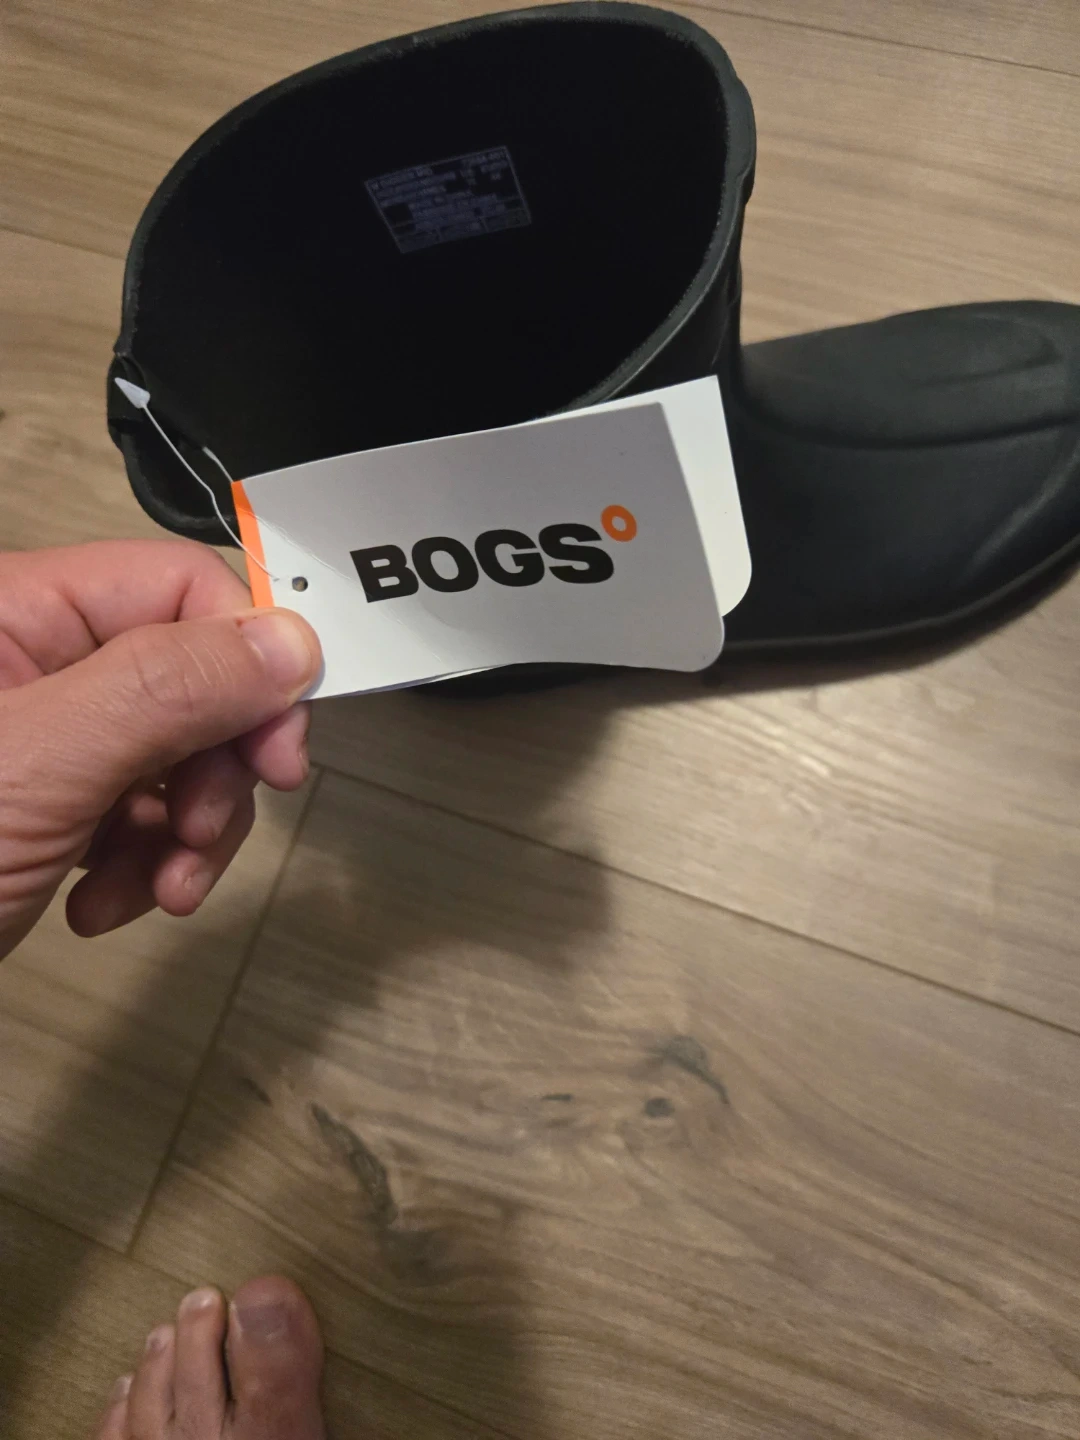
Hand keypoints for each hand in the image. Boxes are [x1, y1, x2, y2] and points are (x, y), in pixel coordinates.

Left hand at [0, 541, 321, 959]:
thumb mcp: (35, 768)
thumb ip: (165, 691)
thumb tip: (293, 639)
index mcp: (14, 610)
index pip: (178, 589)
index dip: (246, 663)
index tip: (278, 755)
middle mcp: (32, 661)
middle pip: (189, 679)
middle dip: (214, 768)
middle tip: (204, 838)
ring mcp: (40, 739)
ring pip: (174, 755)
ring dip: (186, 832)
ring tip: (159, 892)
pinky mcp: (44, 807)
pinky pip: (136, 813)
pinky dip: (142, 865)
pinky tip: (103, 908)